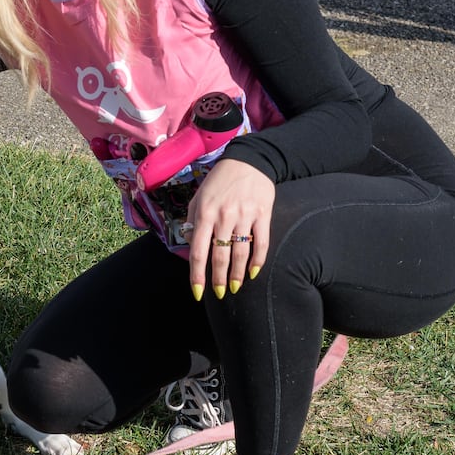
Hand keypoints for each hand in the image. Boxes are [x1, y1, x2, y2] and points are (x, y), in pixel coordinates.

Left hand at [184, 160, 272, 300]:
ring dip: (237, 275)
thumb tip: (191, 246)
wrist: (248, 161)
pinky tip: (253, 273)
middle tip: (219, 293)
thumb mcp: (198, 197)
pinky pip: (261, 243)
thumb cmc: (218, 181)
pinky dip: (258, 261)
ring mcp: (244, 216)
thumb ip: (192, 221)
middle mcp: (223, 216)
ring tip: (235, 287)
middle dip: (217, 280)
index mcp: (204, 213)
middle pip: (220, 257)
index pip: (198, 252)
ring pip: (240, 253)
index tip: (197, 293)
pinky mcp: (263, 215)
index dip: (197, 276)